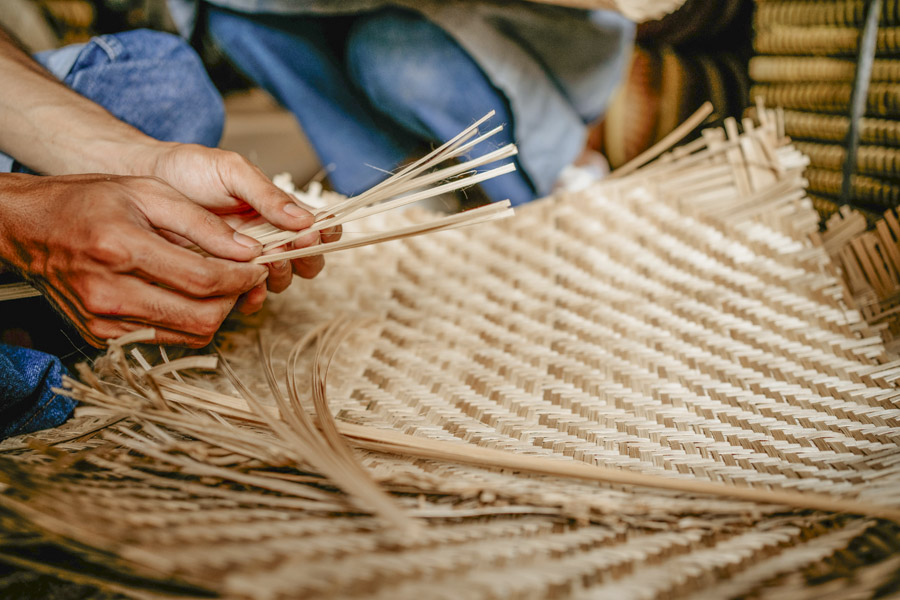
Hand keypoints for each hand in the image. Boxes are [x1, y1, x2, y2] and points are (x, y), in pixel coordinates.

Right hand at [0, 173, 267, 347]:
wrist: (27, 227)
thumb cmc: (87, 201)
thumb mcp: (148, 192)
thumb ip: (202, 222)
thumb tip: (249, 250)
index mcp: (119, 247)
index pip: (203, 280)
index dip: (242, 279)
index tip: (257, 268)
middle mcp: (108, 291)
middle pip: (200, 318)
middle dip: (233, 300)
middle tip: (242, 278)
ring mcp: (103, 320)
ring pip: (188, 335)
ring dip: (214, 314)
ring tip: (218, 285)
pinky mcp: (101, 336)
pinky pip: (165, 339)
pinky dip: (187, 321)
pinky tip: (187, 295)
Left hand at [139, 143, 339, 309]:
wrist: (144, 180)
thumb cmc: (190, 169)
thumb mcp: (233, 171)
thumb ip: (267, 194)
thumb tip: (305, 218)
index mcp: (278, 209)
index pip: (317, 226)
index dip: (324, 234)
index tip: (315, 233)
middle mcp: (267, 236)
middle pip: (305, 259)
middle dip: (303, 257)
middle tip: (289, 247)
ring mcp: (245, 258)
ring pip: (280, 279)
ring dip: (279, 277)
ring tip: (264, 267)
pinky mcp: (221, 275)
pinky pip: (247, 294)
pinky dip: (252, 297)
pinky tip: (244, 292)